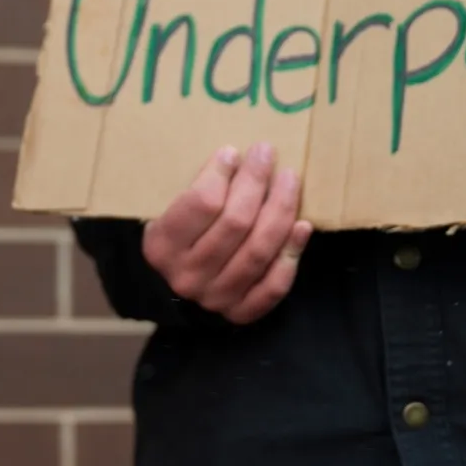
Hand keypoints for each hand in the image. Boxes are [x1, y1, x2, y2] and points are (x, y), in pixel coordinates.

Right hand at [143, 143, 312, 322]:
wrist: (168, 290)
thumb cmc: (175, 239)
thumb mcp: (166, 213)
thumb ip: (194, 190)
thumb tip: (235, 159)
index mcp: (162, 246)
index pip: (202, 203)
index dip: (222, 173)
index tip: (233, 152)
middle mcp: (188, 275)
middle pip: (236, 223)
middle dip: (256, 182)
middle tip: (266, 154)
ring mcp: (216, 297)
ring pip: (258, 250)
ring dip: (281, 209)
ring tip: (289, 179)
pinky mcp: (241, 312)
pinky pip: (274, 283)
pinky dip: (291, 253)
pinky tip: (303, 226)